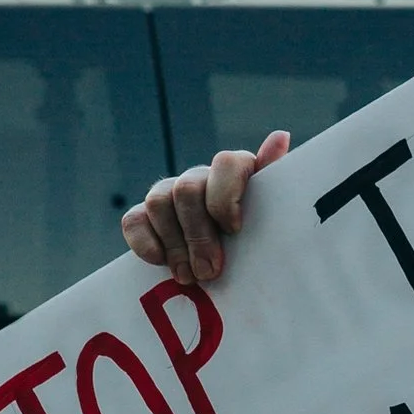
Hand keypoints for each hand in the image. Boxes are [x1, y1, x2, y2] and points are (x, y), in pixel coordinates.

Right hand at [120, 132, 290, 287]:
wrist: (228, 270)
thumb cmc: (258, 244)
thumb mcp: (273, 222)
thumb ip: (275, 186)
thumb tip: (280, 136)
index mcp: (237, 173)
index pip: (227, 163)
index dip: (226, 196)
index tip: (235, 230)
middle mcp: (201, 178)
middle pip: (187, 189)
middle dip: (198, 234)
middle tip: (210, 271)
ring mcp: (170, 193)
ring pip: (158, 201)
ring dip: (175, 245)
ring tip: (190, 277)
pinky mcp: (145, 216)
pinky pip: (134, 220)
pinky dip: (146, 243)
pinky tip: (162, 263)